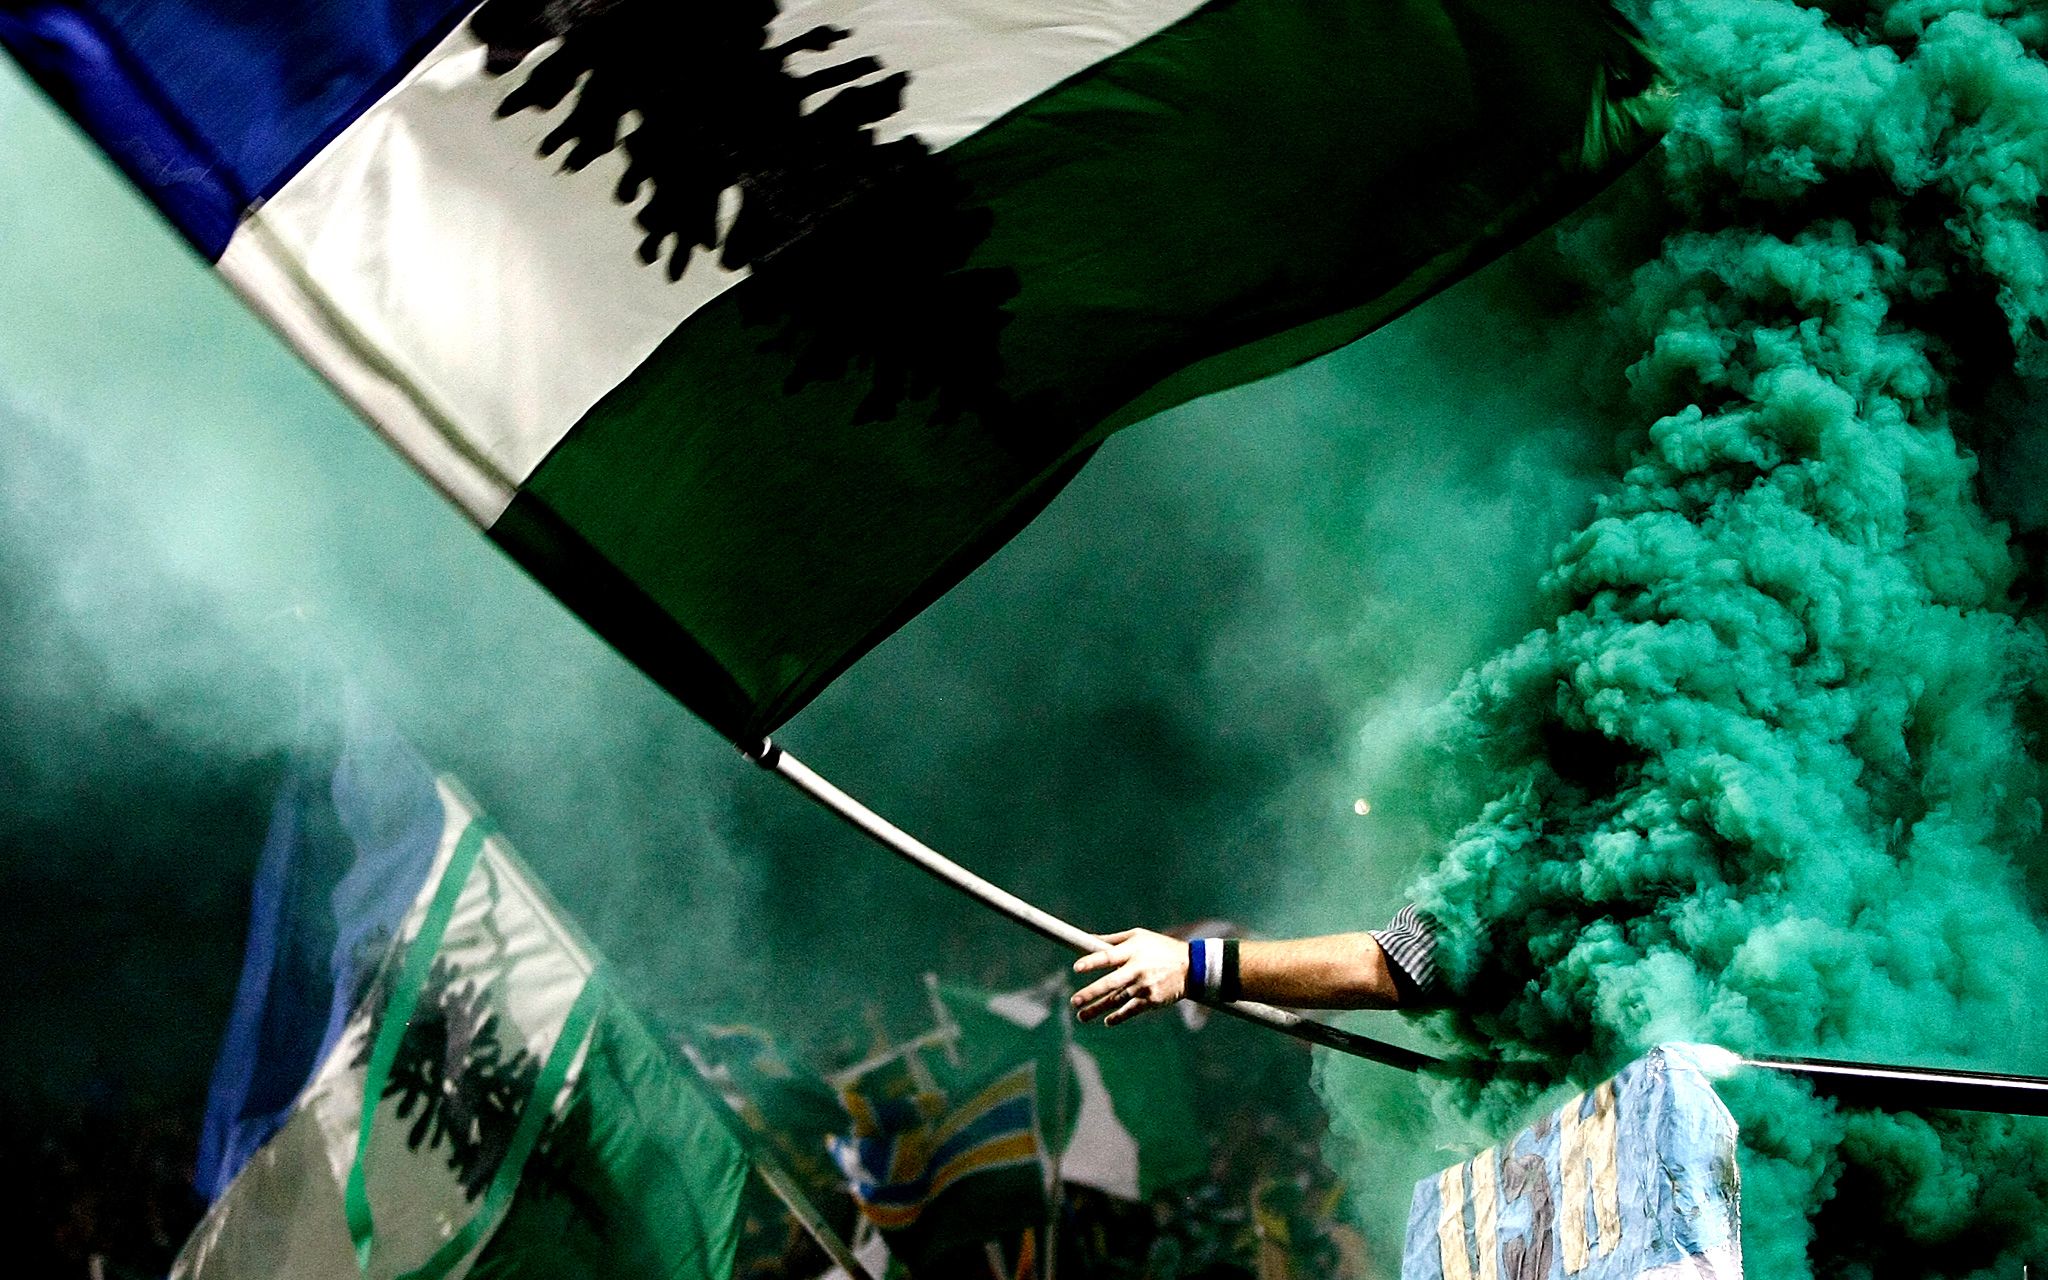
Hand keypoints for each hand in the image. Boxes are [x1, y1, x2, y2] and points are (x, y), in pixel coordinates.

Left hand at [1071, 929, 1186, 1025]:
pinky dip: (1118, 1017)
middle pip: (1111, 983)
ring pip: (1117, 1000)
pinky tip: (1107, 1021)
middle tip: (1074, 1001)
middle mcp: (1137, 969)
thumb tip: (1086, 939)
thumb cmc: (1159, 948)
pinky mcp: (1151, 1000)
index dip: (1092, 962)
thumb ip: (1111, 940)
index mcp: (1133, 951)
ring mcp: (1145, 986)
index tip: (1076, 967)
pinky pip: (1131, 1010)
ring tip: (1081, 1017)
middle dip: (1092, 993)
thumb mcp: (1138, 936)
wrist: (1191, 967)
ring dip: (1098, 1009)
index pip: (1108, 956)